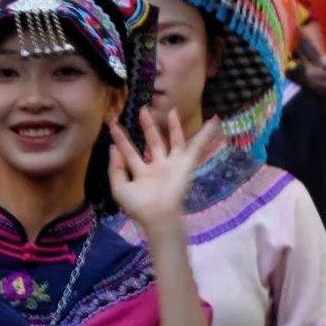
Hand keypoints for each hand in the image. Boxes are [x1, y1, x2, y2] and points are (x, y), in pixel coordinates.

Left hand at [109, 109, 218, 239]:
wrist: (158, 215)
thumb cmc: (139, 205)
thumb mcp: (119, 188)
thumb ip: (115, 168)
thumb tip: (113, 148)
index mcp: (142, 173)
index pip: (130, 152)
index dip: (121, 140)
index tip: (113, 125)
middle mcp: (158, 167)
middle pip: (153, 142)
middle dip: (148, 126)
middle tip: (142, 110)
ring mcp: (173, 165)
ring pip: (174, 141)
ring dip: (173, 126)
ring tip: (171, 111)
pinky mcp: (186, 164)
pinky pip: (196, 146)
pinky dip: (205, 134)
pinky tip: (212, 121)